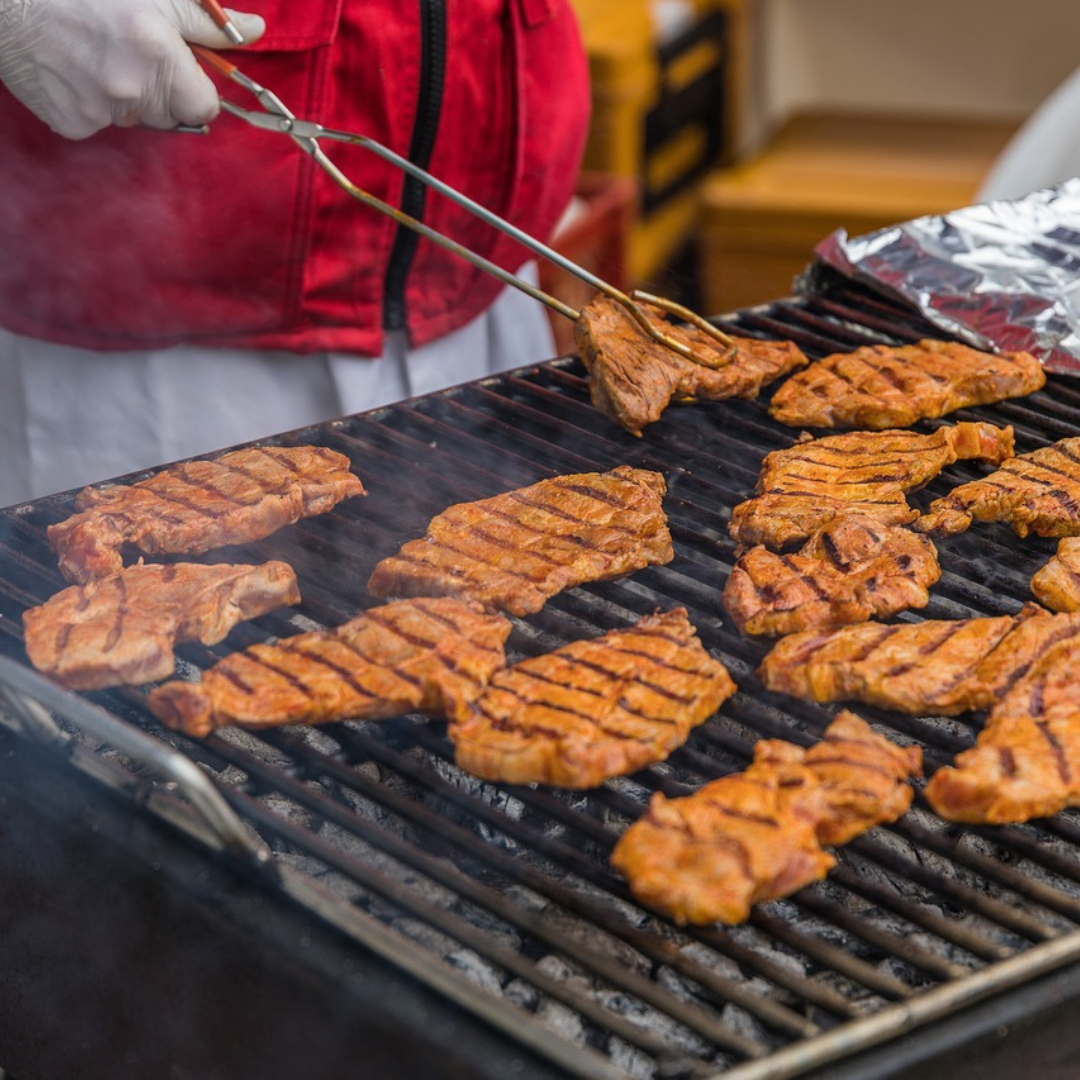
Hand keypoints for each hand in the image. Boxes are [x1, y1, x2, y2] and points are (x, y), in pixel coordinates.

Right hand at [0, 0, 264, 138]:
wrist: (5, 0)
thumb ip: (206, 22)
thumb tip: (254, 31)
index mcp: (157, 53)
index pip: (204, 107)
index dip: (194, 91)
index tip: (179, 73)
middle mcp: (132, 88)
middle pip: (171, 116)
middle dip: (161, 93)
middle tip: (127, 53)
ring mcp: (101, 110)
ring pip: (135, 121)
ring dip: (126, 98)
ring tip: (94, 56)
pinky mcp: (72, 123)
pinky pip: (99, 125)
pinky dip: (90, 105)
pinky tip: (71, 70)